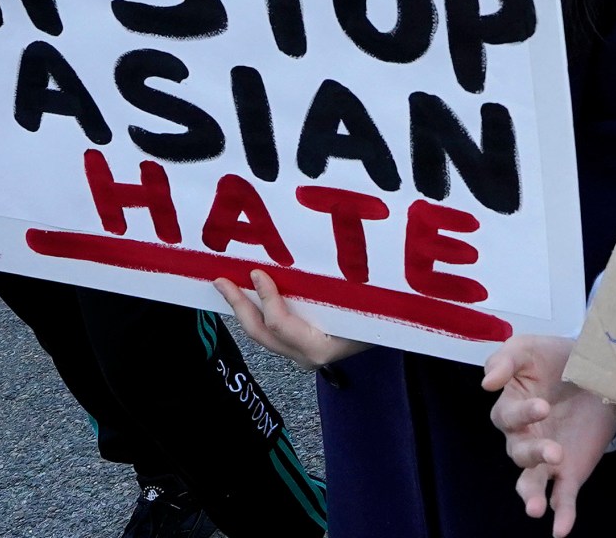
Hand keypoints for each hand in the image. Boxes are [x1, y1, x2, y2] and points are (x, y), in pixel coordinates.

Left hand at [212, 271, 367, 369]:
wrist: (395, 334)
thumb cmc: (382, 315)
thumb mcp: (361, 301)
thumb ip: (333, 290)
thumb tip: (303, 258)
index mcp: (319, 347)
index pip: (279, 323)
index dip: (265, 297)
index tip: (256, 272)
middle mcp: (305, 356)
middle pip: (260, 333)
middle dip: (238, 305)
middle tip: (221, 280)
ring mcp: (301, 356)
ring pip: (262, 335)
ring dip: (244, 310)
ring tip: (228, 287)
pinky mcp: (299, 350)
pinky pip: (271, 332)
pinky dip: (258, 313)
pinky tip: (249, 297)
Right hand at [484, 334, 615, 537]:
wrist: (598, 368)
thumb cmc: (555, 357)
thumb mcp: (529, 348)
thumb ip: (505, 360)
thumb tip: (486, 383)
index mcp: (511, 409)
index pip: (507, 417)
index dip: (522, 413)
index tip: (543, 404)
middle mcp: (524, 438)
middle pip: (518, 453)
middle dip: (533, 453)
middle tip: (553, 451)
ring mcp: (547, 458)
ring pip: (531, 482)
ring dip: (532, 495)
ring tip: (535, 508)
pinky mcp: (570, 471)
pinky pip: (563, 497)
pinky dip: (562, 515)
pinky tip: (560, 530)